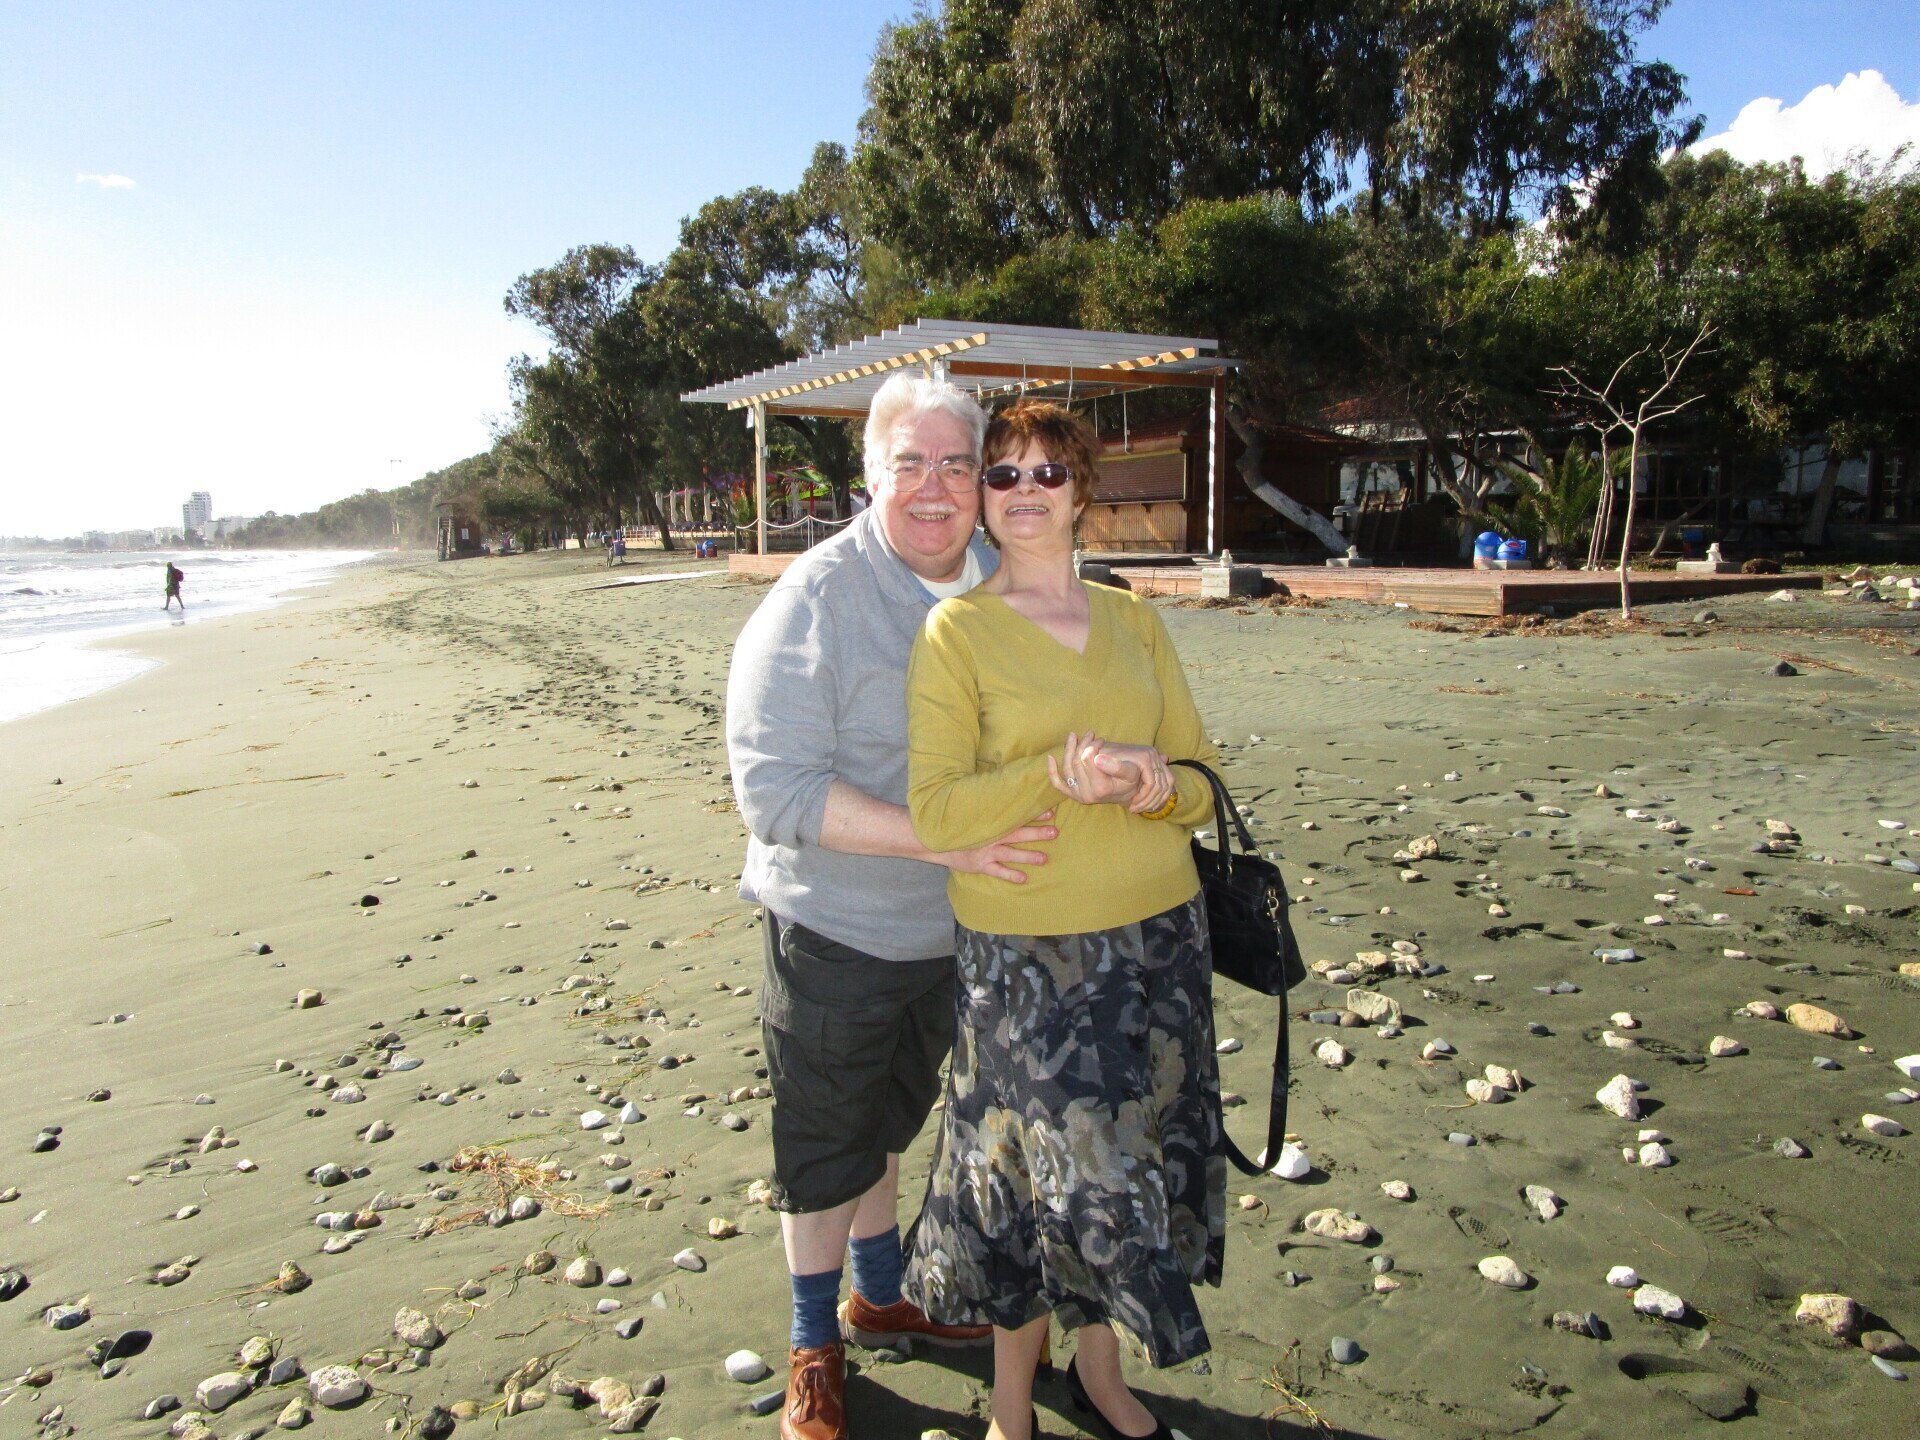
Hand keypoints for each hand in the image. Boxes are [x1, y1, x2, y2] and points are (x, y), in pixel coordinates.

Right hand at [937, 812, 1056, 882]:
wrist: (937, 840)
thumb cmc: (959, 824)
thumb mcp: (972, 812)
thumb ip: (988, 804)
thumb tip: (1005, 789)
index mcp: (991, 822)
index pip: (1015, 816)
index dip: (1033, 815)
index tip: (1049, 813)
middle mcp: (991, 836)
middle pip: (1017, 834)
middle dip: (1036, 833)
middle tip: (1054, 832)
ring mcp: (986, 851)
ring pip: (1010, 853)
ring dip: (1028, 856)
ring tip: (1044, 859)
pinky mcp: (980, 865)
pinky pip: (997, 871)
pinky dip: (1010, 875)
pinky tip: (1023, 878)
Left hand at [1046, 732, 1139, 805]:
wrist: (1125, 793)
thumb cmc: (1130, 780)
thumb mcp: (1131, 772)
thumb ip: (1117, 766)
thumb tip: (1098, 758)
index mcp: (1101, 788)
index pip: (1087, 759)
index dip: (1093, 745)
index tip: (1101, 739)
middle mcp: (1087, 794)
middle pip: (1077, 761)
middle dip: (1083, 744)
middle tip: (1091, 734)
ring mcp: (1078, 795)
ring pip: (1067, 767)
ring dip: (1069, 748)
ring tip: (1074, 735)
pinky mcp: (1072, 794)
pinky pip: (1058, 784)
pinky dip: (1052, 771)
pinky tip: (1050, 758)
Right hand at [1092, 743, 1174, 813]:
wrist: (1095, 758)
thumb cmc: (1110, 771)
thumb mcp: (1129, 779)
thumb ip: (1144, 781)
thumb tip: (1164, 765)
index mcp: (1154, 758)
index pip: (1169, 781)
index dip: (1161, 798)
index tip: (1149, 809)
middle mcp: (1154, 754)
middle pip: (1167, 785)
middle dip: (1154, 802)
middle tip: (1139, 810)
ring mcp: (1150, 755)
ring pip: (1159, 786)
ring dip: (1148, 801)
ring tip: (1135, 807)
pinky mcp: (1143, 758)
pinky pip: (1151, 783)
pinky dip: (1144, 795)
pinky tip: (1133, 802)